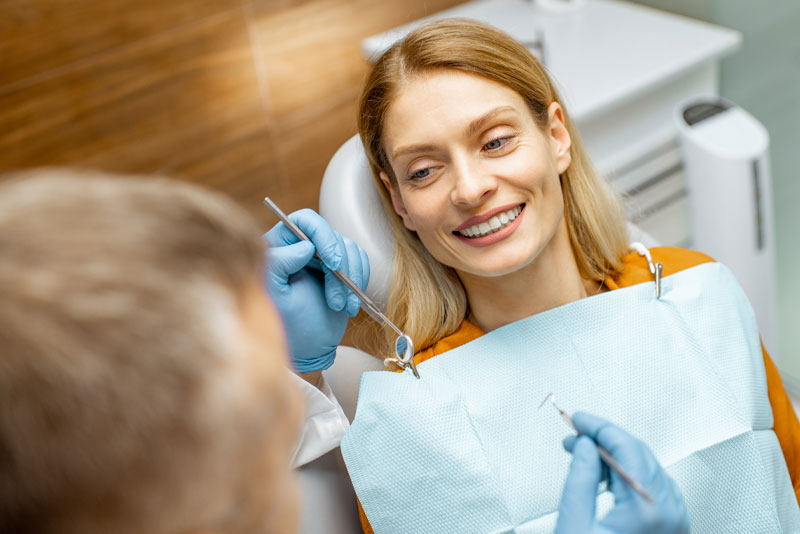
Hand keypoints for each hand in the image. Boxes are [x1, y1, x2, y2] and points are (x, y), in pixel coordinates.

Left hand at [263, 209, 368, 372]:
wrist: (307, 348)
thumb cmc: (286, 325)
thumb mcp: (276, 297)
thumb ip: (280, 265)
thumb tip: (305, 246)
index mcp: (280, 246)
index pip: (305, 221)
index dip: (323, 235)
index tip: (333, 264)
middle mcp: (301, 246)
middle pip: (332, 236)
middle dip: (341, 269)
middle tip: (337, 299)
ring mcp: (323, 257)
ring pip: (349, 248)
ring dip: (352, 278)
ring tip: (342, 306)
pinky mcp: (340, 269)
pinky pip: (359, 260)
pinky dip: (361, 280)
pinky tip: (351, 303)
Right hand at [555, 412, 688, 533]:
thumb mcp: (574, 526)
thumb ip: (580, 480)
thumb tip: (585, 446)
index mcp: (646, 511)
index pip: (627, 448)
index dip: (599, 428)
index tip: (579, 420)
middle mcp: (669, 515)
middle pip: (640, 455)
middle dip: (604, 440)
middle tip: (576, 436)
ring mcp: (675, 523)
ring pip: (648, 468)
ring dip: (616, 456)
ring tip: (586, 455)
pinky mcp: (672, 528)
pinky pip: (654, 487)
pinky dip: (630, 474)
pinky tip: (609, 474)